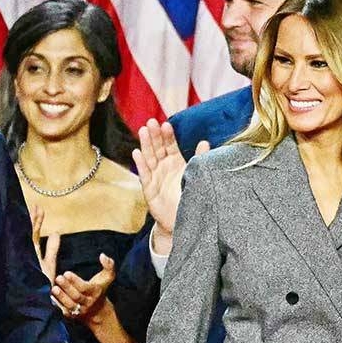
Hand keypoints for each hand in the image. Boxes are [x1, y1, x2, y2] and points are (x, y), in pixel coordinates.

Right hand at [29, 205, 59, 284]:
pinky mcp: (26, 268)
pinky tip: (30, 229)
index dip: (36, 221)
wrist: (38, 303)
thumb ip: (52, 248)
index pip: (33, 234)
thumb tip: (55, 232)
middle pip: (29, 234)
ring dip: (30, 226)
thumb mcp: (49, 263)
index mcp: (32, 254)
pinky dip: (28, 240)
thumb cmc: (42, 285)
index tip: (39, 208)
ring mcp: (25, 261)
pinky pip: (27, 252)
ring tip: (33, 211)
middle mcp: (27, 256)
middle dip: (32, 219)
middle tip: (35, 205)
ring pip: (26, 240)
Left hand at [52, 253, 114, 323]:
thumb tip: (102, 255)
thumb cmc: (100, 289)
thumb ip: (108, 265)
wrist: (98, 312)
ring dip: (61, 297)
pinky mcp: (72, 316)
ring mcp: (80, 310)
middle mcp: (88, 302)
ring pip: (70, 305)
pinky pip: (64, 311)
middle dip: (67, 287)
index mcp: (95, 292)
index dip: (75, 281)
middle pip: (77, 296)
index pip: (85, 288)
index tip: (66, 273)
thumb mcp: (107, 277)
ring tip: (53, 288)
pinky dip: (58, 304)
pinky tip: (51, 297)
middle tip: (58, 278)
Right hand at [131, 120, 209, 253]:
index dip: (168, 136)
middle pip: (157, 148)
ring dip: (145, 144)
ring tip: (143, 131)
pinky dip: (140, 164)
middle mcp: (164, 168)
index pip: (170, 146)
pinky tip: (136, 153)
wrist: (182, 220)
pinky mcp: (149, 189)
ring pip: (149, 158)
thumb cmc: (189, 197)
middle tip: (151, 122)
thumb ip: (199, 158)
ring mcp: (155, 177)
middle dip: (154, 135)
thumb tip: (205, 142)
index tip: (166, 124)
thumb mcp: (196, 176)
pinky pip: (144, 175)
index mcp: (176, 163)